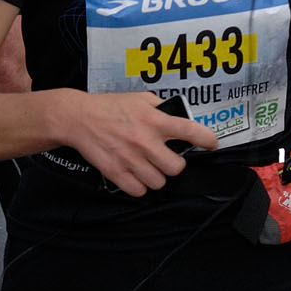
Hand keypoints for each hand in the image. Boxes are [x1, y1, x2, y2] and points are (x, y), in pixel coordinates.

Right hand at [65, 91, 216, 197]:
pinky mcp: (116, 172)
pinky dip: (139, 186)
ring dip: (156, 176)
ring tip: (147, 166)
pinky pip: (139, 191)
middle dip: (174, 164)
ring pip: (159, 182)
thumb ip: (161, 108)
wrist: (78, 118)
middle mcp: (145, 140)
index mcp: (154, 120)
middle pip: (176, 167)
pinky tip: (135, 175)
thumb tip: (179, 118)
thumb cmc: (110, 107)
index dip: (207, 140)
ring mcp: (130, 158)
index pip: (190, 131)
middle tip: (165, 158)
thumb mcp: (140, 99)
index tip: (212, 144)